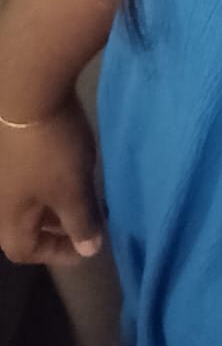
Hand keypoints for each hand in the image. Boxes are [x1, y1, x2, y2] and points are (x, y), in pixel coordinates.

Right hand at [0, 95, 103, 265]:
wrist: (28, 92)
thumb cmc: (51, 151)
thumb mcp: (73, 191)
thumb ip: (81, 222)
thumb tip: (89, 250)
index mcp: (9, 217)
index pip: (26, 251)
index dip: (57, 253)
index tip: (87, 246)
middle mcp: (0, 198)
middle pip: (25, 224)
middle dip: (57, 226)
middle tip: (87, 219)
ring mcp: (3, 170)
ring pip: (28, 197)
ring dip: (55, 200)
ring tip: (83, 191)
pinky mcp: (10, 145)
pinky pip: (29, 173)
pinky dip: (50, 177)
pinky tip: (70, 162)